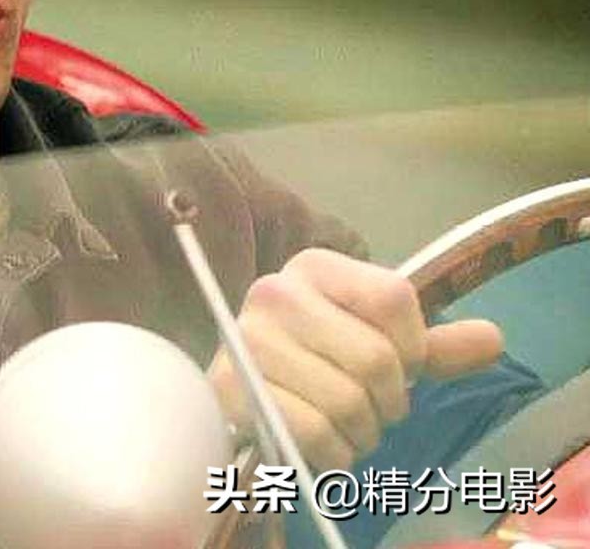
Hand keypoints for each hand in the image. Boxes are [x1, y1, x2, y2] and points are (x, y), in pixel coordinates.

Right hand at [206, 248, 502, 470]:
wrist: (244, 389)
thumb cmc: (318, 359)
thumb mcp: (374, 340)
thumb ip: (433, 344)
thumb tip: (493, 339)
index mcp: (315, 267)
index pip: (393, 298)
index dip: (414, 346)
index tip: (401, 366)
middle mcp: (274, 292)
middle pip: (375, 359)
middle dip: (391, 402)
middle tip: (374, 408)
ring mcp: (246, 340)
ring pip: (347, 403)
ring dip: (363, 434)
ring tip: (348, 428)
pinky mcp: (229, 390)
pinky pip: (313, 434)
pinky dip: (334, 454)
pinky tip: (324, 445)